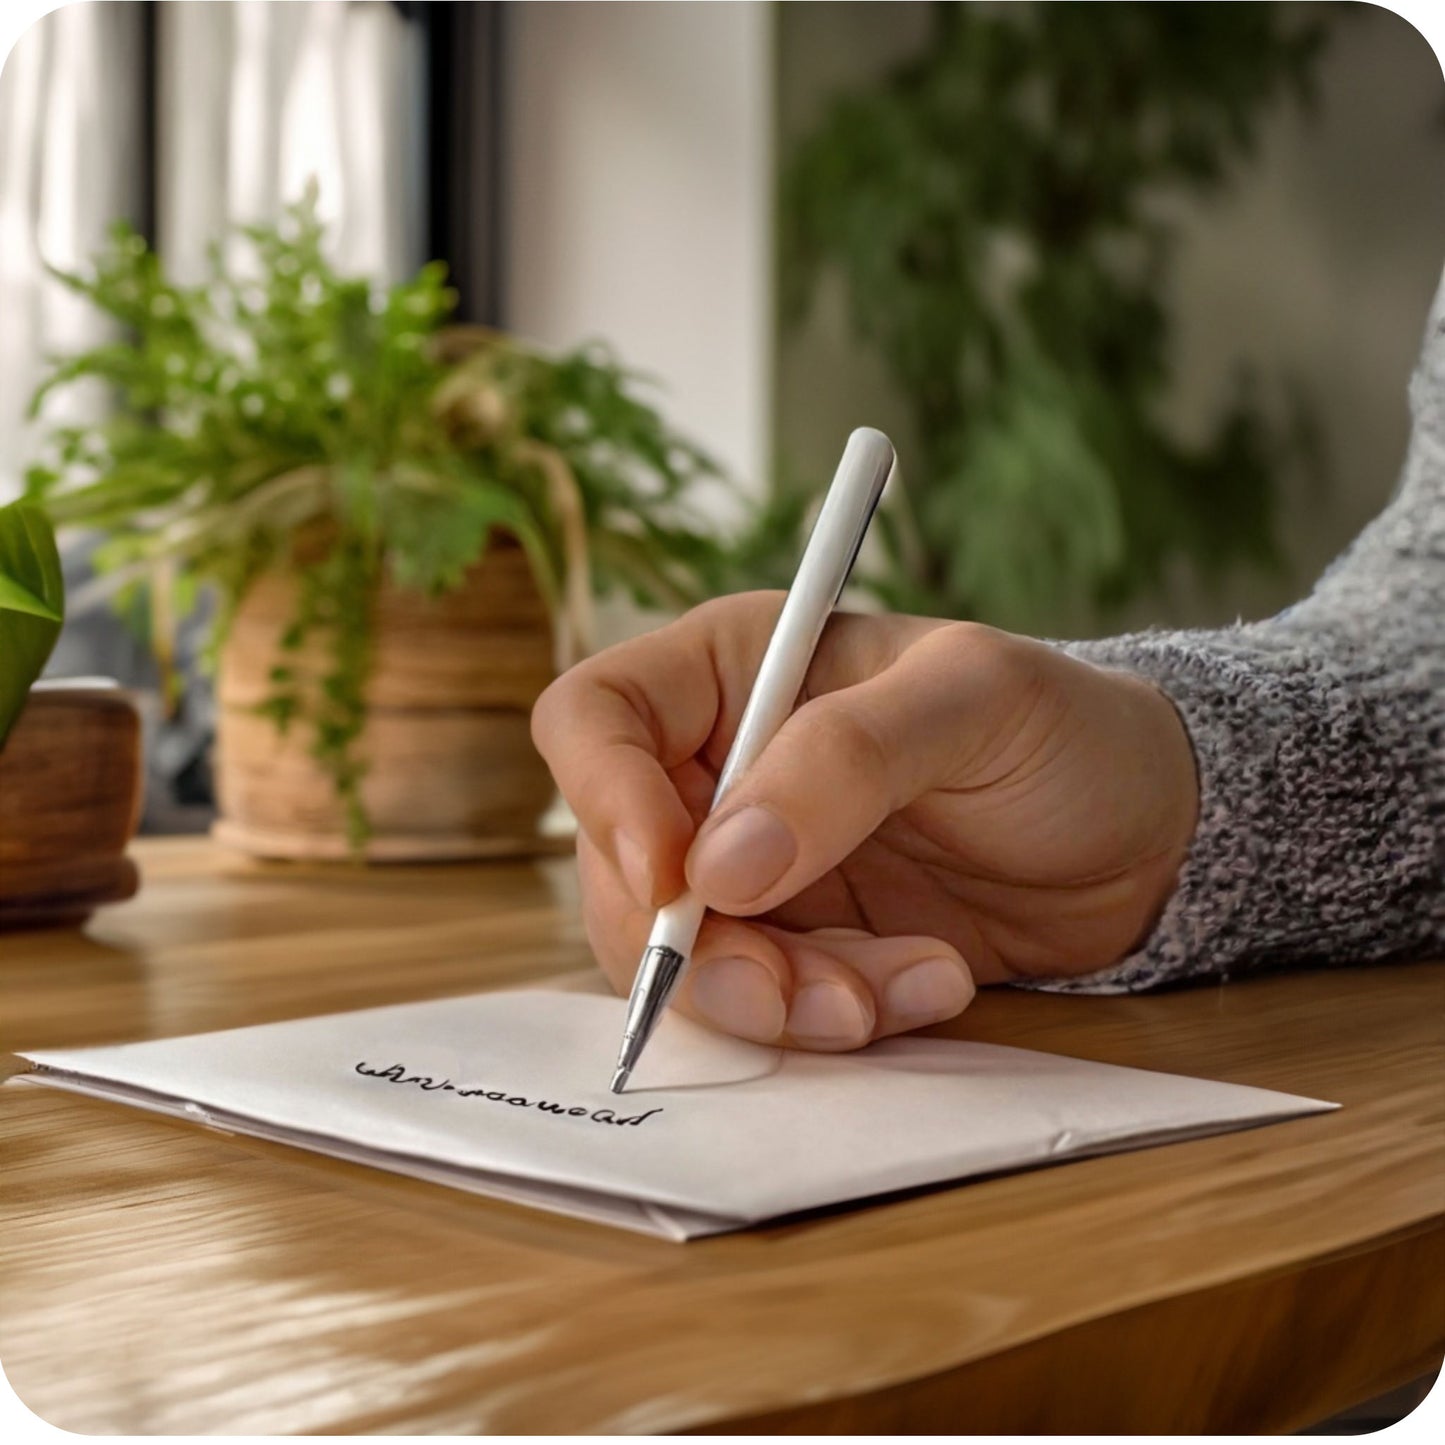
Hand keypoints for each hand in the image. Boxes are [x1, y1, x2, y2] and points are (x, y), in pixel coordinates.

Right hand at [531, 592, 1198, 1050]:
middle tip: (809, 990)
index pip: (596, 720)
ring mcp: (755, 870)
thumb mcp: (976, 701)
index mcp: (736, 672)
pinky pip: (763, 1004)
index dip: (605, 800)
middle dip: (704, 947)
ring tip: (896, 991)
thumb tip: (720, 862)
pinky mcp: (799, 946)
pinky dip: (834, 1016)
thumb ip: (847, 758)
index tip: (678, 880)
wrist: (1145, 837)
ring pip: (687, 958)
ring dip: (778, 997)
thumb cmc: (1066, 730)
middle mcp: (721, 771)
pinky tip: (931, 985)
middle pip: (623, 869)